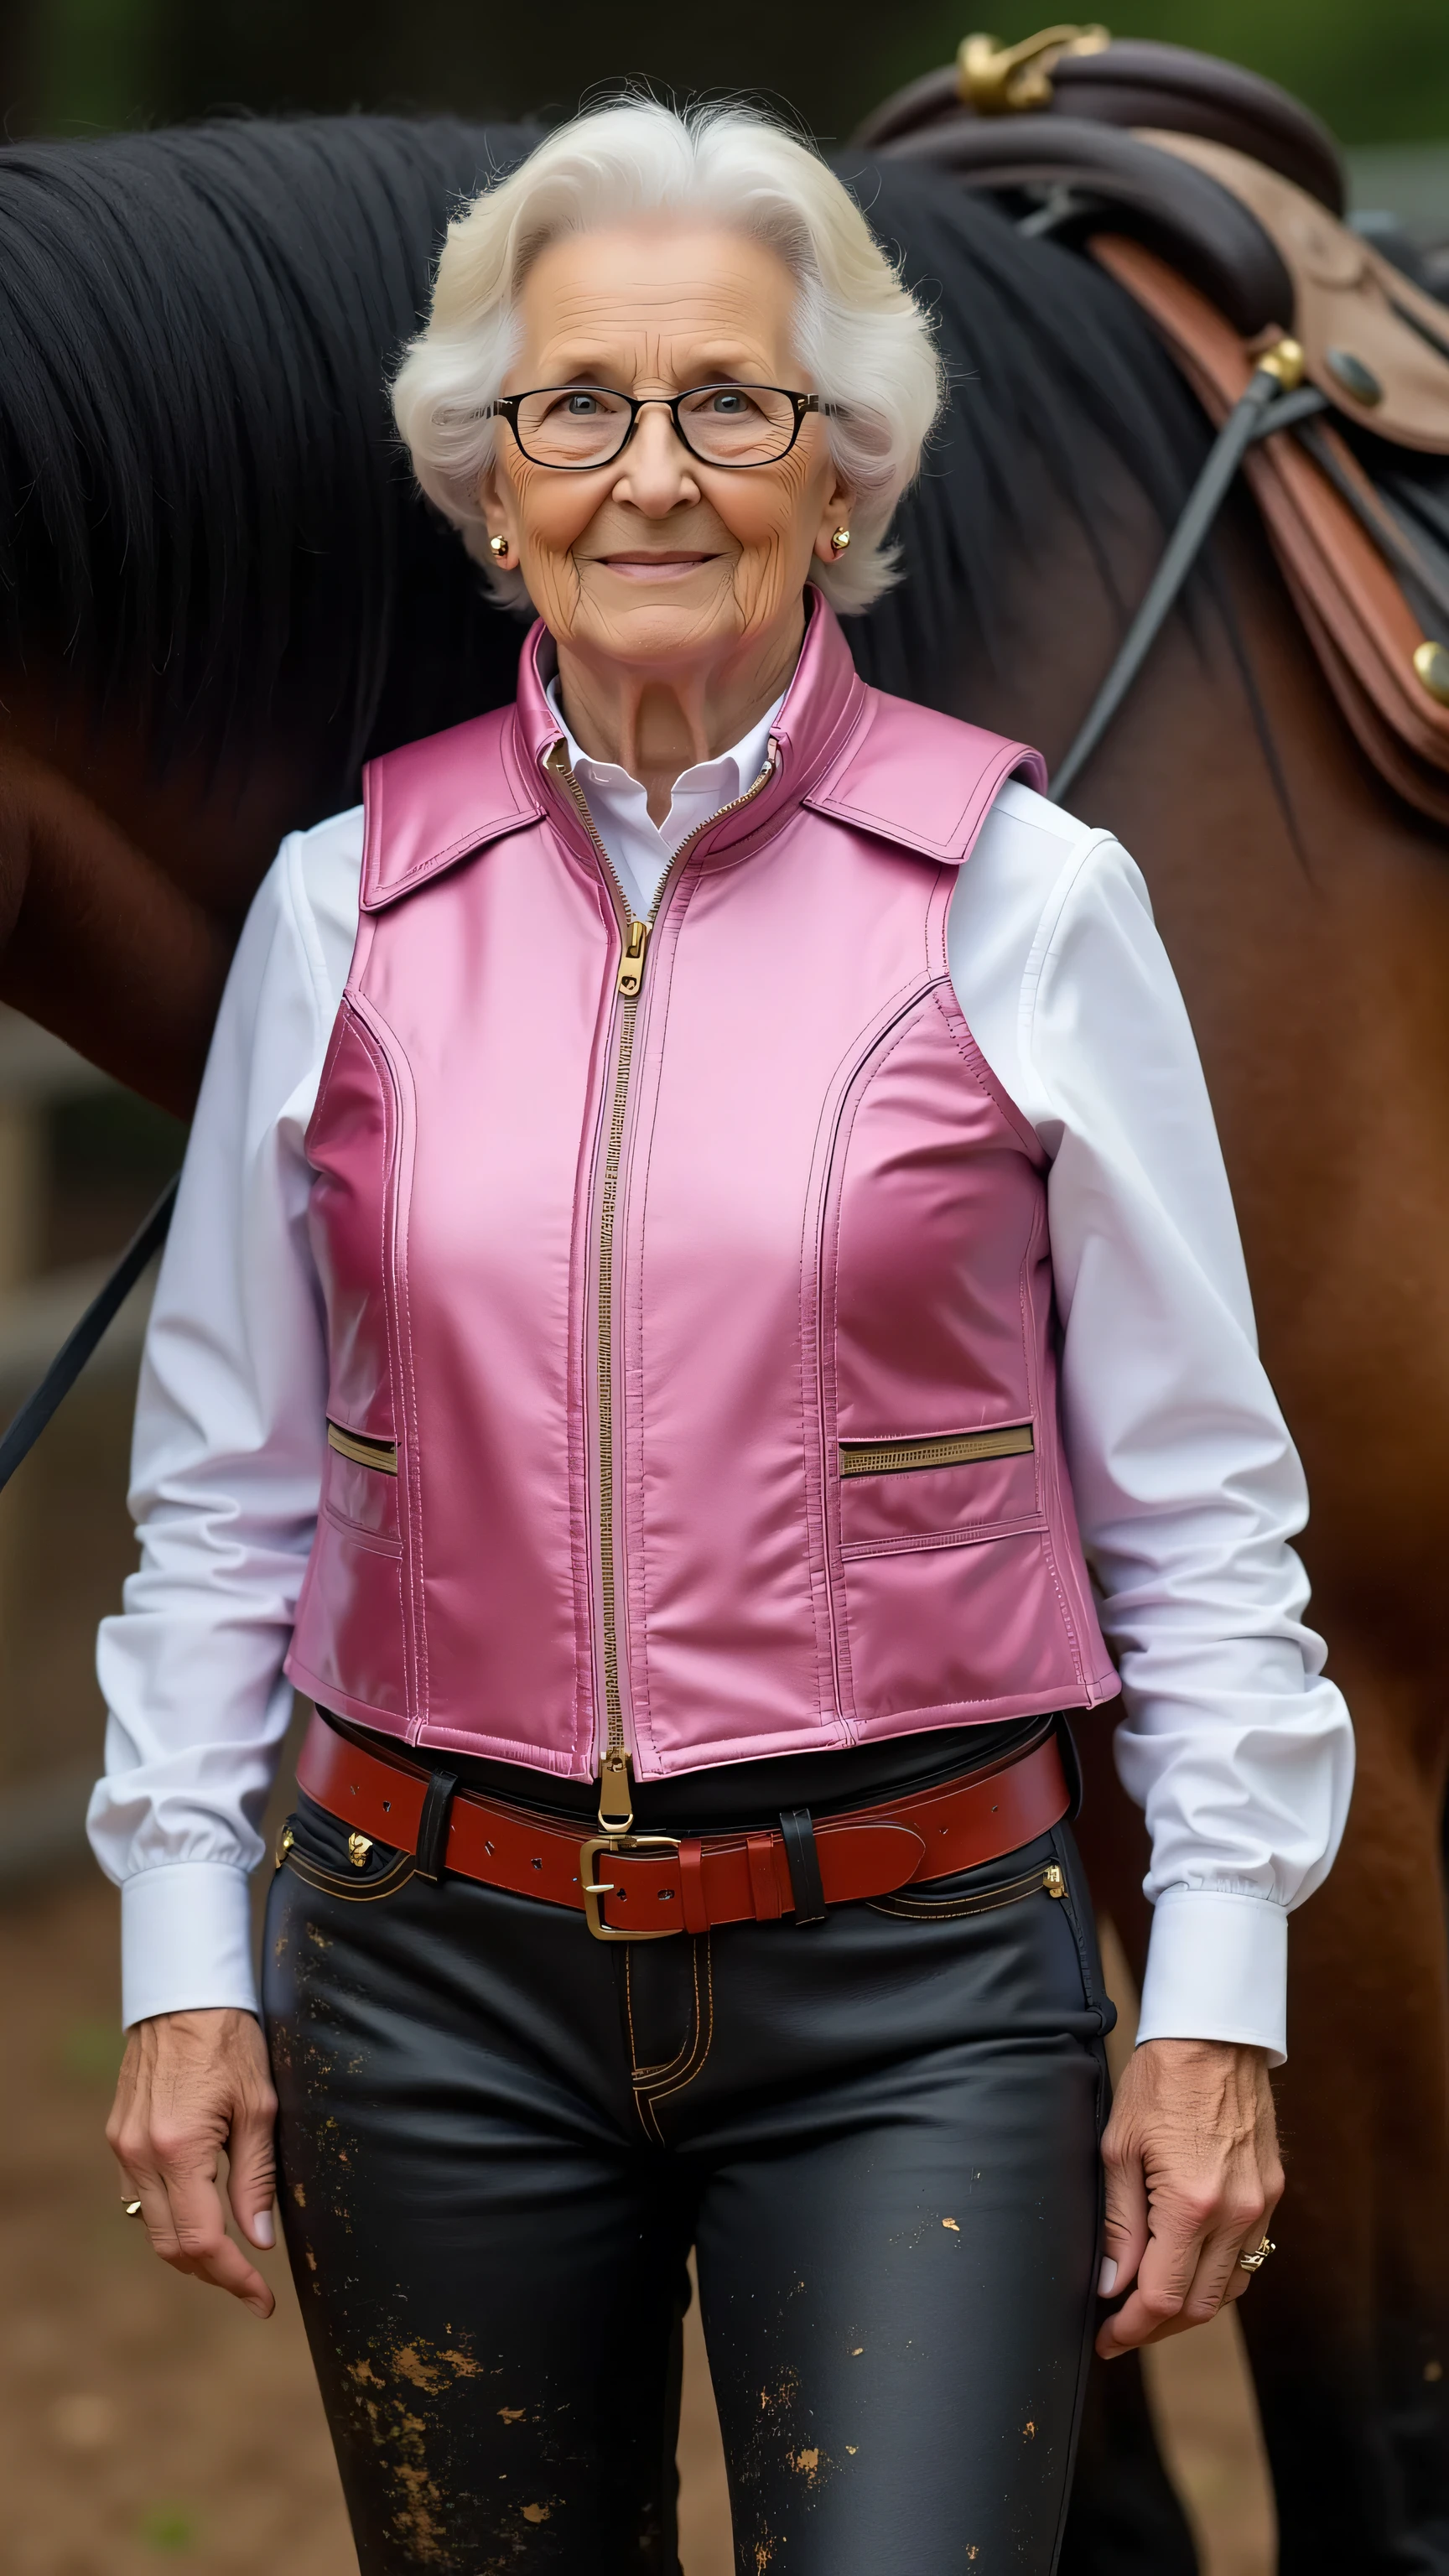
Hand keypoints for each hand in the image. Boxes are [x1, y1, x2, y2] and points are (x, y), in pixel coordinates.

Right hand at [107, 2008, 278, 2316]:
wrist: (183, 1995)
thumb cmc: (231, 2040)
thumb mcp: (259, 2106)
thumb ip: (256, 2178)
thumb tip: (259, 2240)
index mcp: (179, 2149)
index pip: (203, 2241)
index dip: (235, 2279)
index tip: (263, 2300)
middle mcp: (141, 2155)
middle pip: (171, 2246)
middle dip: (213, 2273)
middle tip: (252, 2284)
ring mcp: (123, 2147)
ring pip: (151, 2227)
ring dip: (190, 2249)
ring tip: (232, 2256)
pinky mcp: (119, 2137)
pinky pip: (140, 2198)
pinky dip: (170, 2218)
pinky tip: (202, 2212)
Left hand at [1096, 2037, 1282, 2358]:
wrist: (1214, 2036)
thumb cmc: (1159, 2082)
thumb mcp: (1119, 2149)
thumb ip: (1119, 2225)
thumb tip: (1110, 2286)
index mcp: (1192, 2204)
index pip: (1163, 2297)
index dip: (1131, 2328)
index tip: (1106, 2339)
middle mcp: (1236, 2214)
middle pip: (1199, 2305)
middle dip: (1156, 2327)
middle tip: (1119, 2328)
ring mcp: (1261, 2206)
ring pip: (1228, 2288)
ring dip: (1188, 2307)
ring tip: (1147, 2305)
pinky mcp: (1272, 2193)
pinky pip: (1248, 2258)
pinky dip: (1216, 2276)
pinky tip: (1186, 2270)